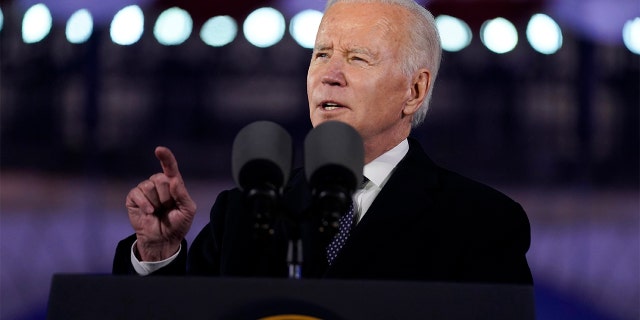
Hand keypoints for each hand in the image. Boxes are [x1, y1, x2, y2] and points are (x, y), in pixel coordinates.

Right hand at [125, 146, 196, 260]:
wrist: (163, 240)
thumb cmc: (177, 224)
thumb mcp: (187, 210)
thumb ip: (182, 194)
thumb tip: (173, 180)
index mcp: (173, 184)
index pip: (170, 168)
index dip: (166, 158)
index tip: (159, 150)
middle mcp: (158, 183)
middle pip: (160, 179)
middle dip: (166, 197)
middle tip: (167, 208)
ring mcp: (145, 189)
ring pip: (149, 186)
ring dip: (155, 202)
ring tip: (157, 211)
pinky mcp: (133, 197)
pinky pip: (137, 193)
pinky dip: (144, 204)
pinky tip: (149, 213)